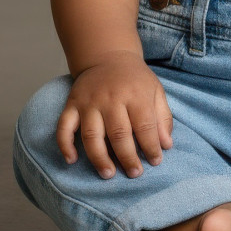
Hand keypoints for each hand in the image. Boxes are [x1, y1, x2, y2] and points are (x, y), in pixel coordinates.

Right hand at [56, 52, 173, 179]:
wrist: (108, 56)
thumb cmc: (135, 79)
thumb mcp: (156, 91)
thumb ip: (163, 118)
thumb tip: (166, 145)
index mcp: (135, 94)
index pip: (144, 125)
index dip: (151, 146)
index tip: (155, 162)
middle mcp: (111, 98)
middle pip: (119, 134)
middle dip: (127, 157)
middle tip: (134, 174)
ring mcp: (89, 102)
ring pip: (92, 135)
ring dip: (99, 158)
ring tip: (108, 174)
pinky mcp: (72, 104)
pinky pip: (64, 126)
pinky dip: (65, 145)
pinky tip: (72, 160)